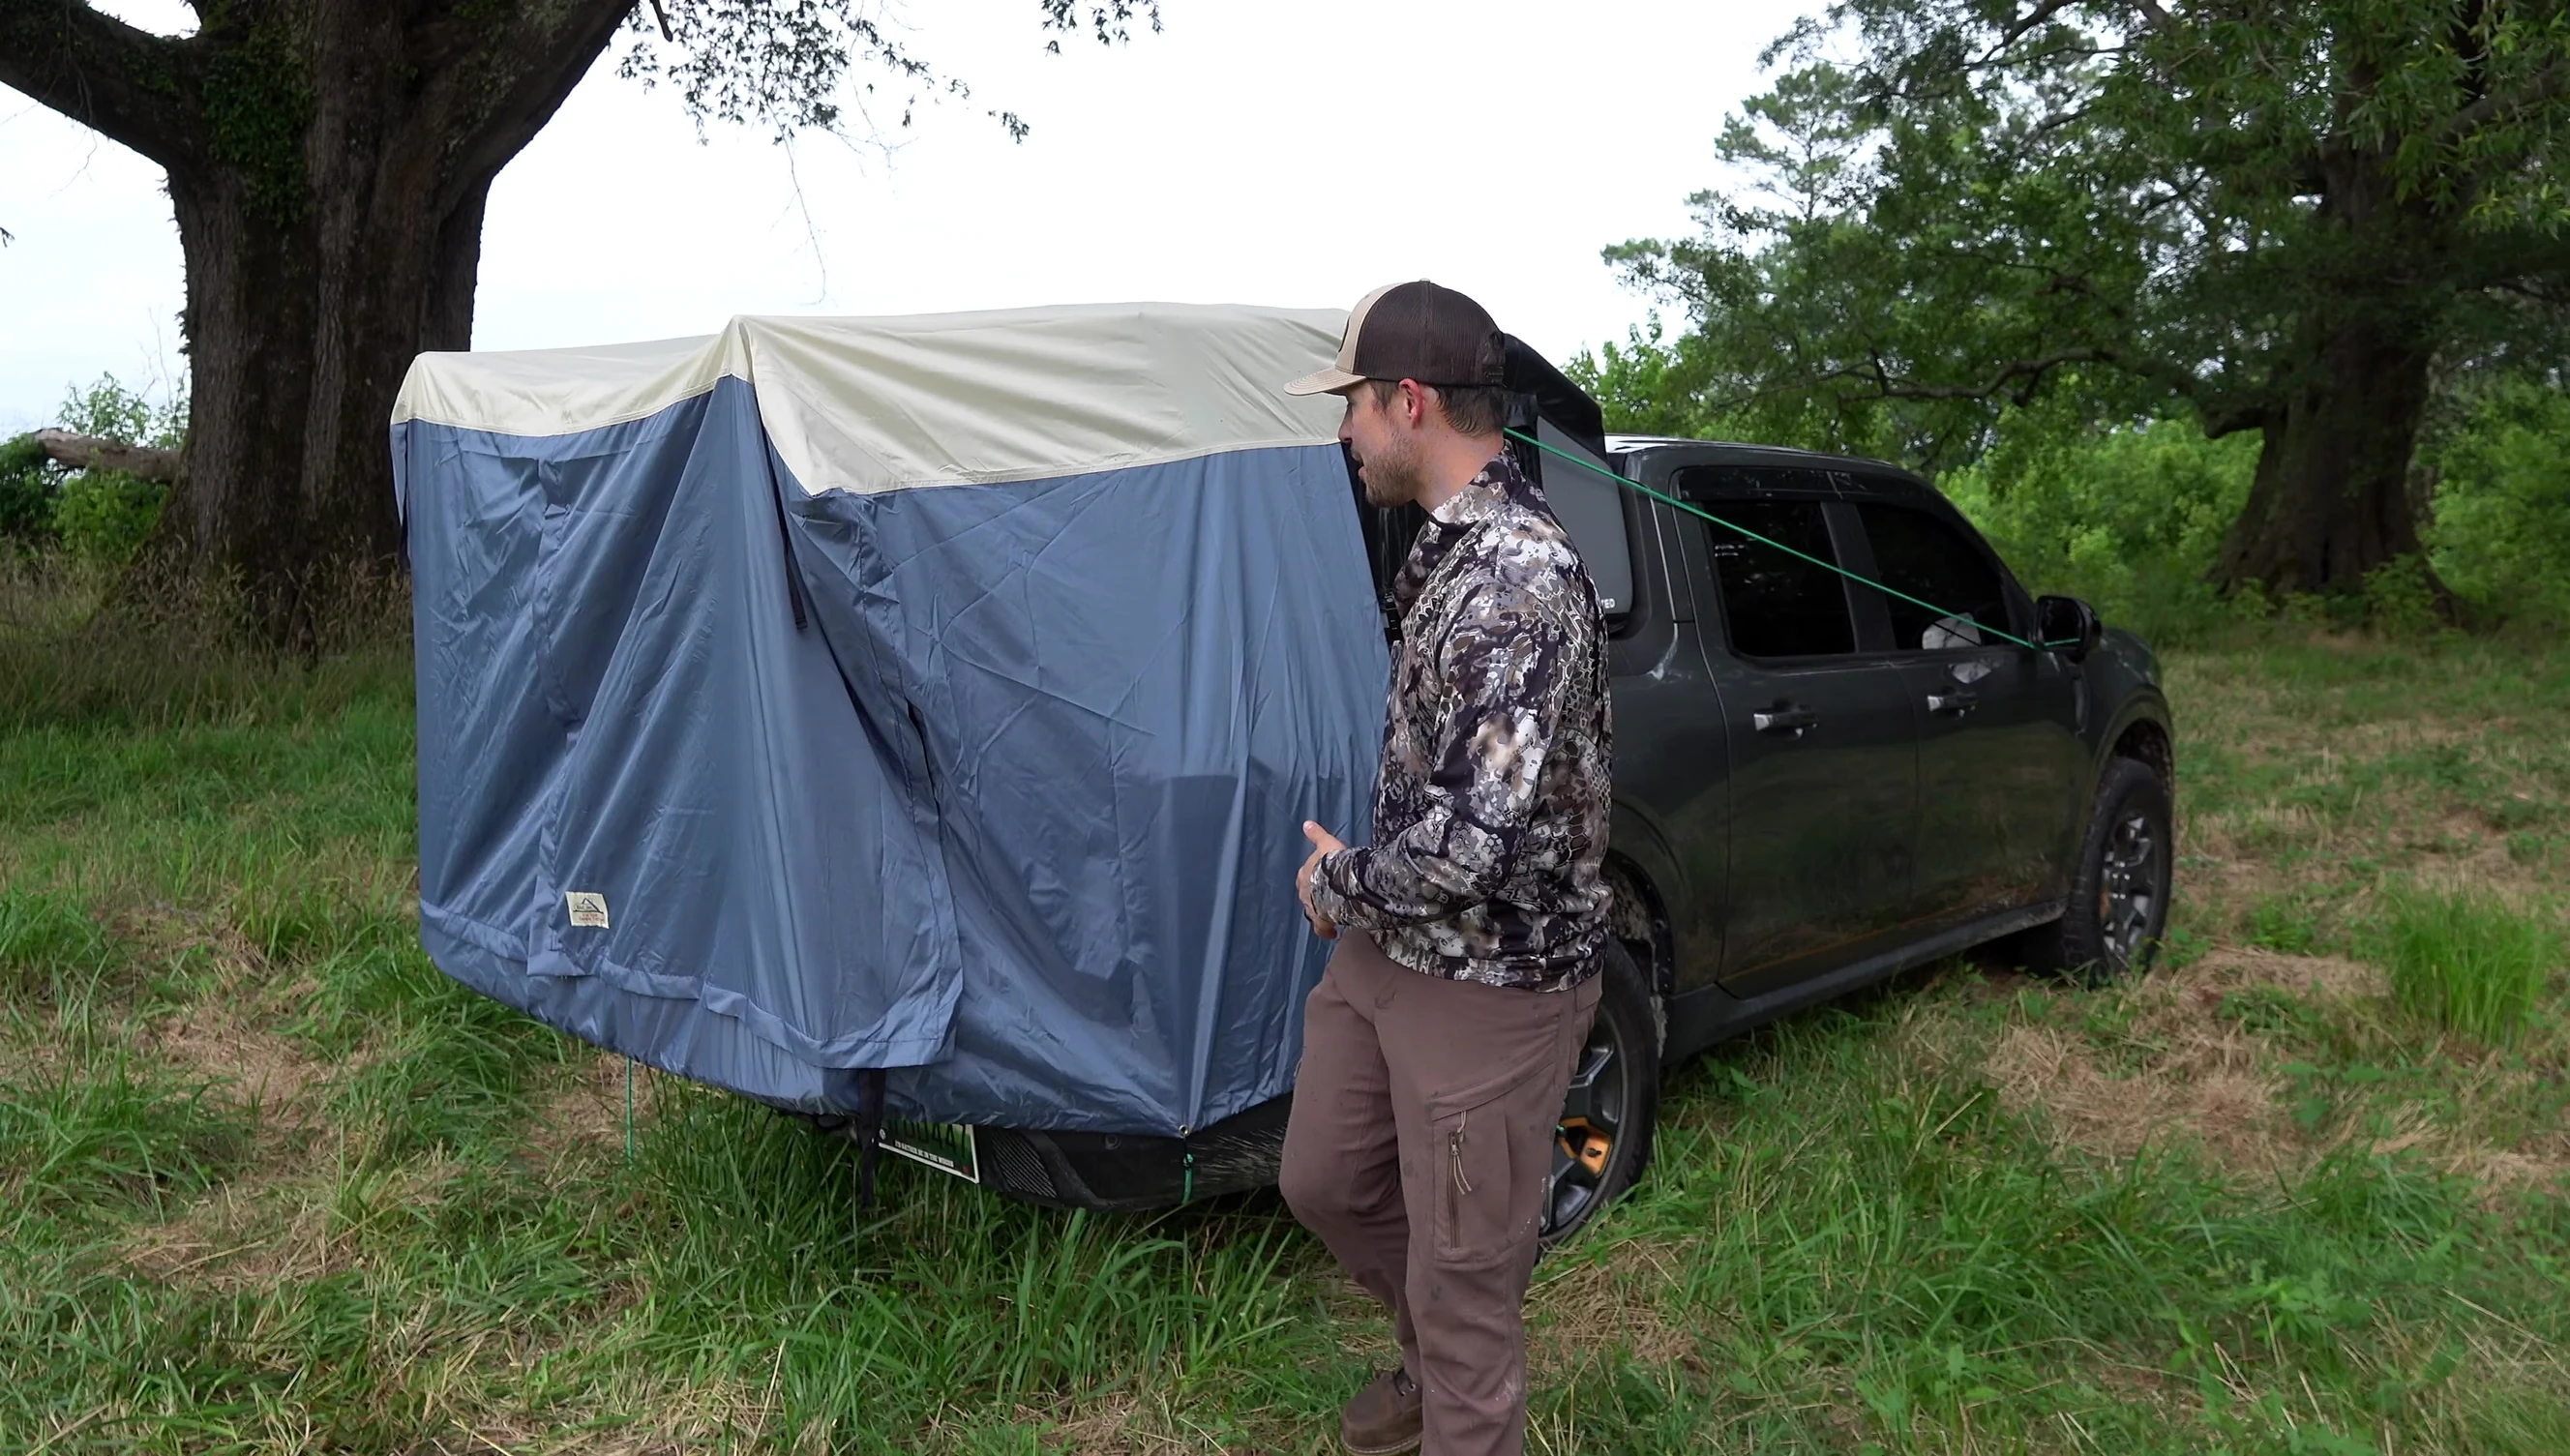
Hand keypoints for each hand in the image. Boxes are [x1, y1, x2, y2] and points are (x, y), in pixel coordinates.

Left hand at [1297, 820, 1347, 939]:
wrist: (1337, 881)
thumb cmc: (1332, 861)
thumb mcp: (1326, 843)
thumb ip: (1317, 835)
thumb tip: (1306, 823)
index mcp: (1304, 874)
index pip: (1305, 877)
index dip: (1314, 879)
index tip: (1322, 880)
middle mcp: (1304, 892)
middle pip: (1308, 896)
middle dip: (1316, 897)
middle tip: (1328, 897)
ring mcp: (1311, 907)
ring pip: (1314, 912)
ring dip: (1321, 912)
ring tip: (1332, 915)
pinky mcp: (1320, 920)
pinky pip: (1321, 928)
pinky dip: (1325, 930)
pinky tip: (1332, 933)